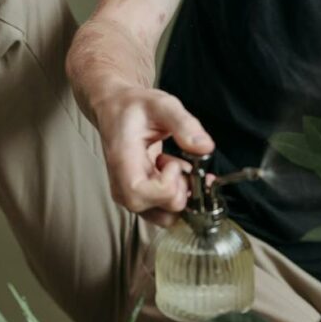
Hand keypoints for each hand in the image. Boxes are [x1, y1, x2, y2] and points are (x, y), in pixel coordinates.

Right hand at [93, 87, 214, 226]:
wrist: (116, 110)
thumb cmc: (134, 107)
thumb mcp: (161, 105)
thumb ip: (184, 124)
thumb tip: (205, 147)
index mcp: (122, 163)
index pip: (145, 194)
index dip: (169, 183)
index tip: (174, 160)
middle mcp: (123, 188)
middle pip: (162, 210)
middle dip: (181, 186)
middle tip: (178, 160)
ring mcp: (130, 197)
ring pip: (167, 216)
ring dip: (182, 192)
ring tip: (176, 166)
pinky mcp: (140, 200)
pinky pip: (166, 212)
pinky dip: (179, 196)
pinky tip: (177, 173)